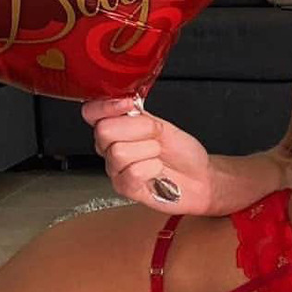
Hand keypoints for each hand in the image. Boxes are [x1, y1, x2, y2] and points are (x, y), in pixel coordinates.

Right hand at [81, 94, 214, 214]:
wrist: (199, 177)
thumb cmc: (181, 152)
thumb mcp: (162, 125)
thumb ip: (139, 116)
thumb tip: (124, 104)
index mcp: (118, 127)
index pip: (91, 112)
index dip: (106, 107)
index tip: (128, 105)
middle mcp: (111, 147)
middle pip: (103, 131)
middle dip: (138, 129)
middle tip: (155, 136)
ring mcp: (115, 169)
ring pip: (119, 152)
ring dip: (149, 150)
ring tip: (157, 155)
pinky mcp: (124, 188)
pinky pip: (133, 172)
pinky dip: (153, 168)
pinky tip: (157, 170)